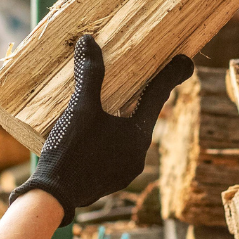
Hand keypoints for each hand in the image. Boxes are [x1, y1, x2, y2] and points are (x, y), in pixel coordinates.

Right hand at [10, 34, 193, 225]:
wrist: (53, 197)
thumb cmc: (71, 151)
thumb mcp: (80, 109)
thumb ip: (89, 75)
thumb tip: (89, 41)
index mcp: (138, 136)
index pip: (158, 97)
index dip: (171, 75)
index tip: (185, 61)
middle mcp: (138, 156)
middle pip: (143, 116)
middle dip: (142, 97)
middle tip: (139, 77)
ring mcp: (123, 171)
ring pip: (128, 135)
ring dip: (122, 118)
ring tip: (108, 103)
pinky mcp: (108, 180)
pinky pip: (115, 150)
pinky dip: (110, 135)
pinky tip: (94, 131)